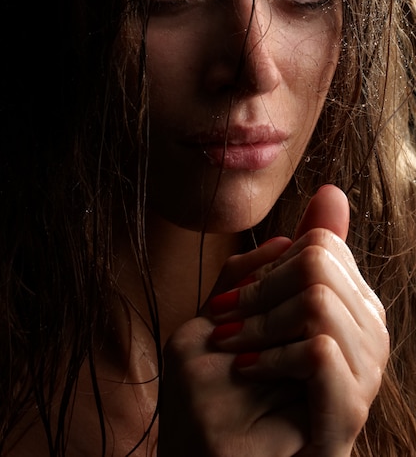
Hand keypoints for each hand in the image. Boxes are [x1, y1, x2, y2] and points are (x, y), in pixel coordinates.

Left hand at [158, 186, 388, 455]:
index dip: (268, 266)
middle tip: (224, 326)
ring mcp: (364, 373)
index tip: (228, 303)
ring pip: (316, 299)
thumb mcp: (251, 310)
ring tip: (231, 351)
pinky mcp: (349, 410)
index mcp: (351, 304)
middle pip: (317, 261)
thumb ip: (284, 259)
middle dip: (259, 289)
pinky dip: (273, 355)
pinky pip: (318, 347)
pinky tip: (247, 371)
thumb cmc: (238, 385)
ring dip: (259, 323)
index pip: (320, 244)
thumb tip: (332, 193)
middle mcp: (369, 333)